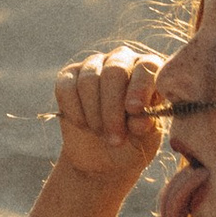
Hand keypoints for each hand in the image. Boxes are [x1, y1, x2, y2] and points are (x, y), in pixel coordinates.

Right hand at [53, 49, 164, 186]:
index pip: (147, 66)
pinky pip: (66, 86)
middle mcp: (122, 60)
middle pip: (115, 71)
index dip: (140, 86)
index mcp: (149, 71)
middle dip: (113, 108)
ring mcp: (94, 65)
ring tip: (101, 133)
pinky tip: (82, 124)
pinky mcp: (69, 76)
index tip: (134, 109)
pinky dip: (74, 110)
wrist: (103, 156)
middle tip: (115, 138)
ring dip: (94, 113)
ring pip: (89, 79)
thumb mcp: (146, 139)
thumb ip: (146, 126)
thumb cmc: (133, 142)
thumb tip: (139, 120)